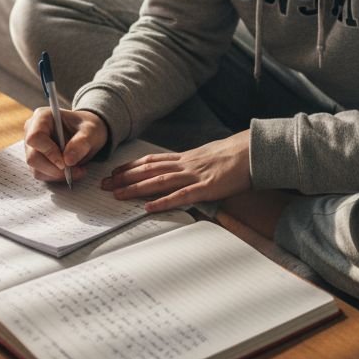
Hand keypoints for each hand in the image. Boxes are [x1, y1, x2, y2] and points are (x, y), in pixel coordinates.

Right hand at [23, 108, 108, 181]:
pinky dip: (56, 176)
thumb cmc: (87, 127)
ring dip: (57, 175)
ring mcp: (32, 147)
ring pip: (36, 169)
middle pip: (33, 157)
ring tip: (78, 170)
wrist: (87, 133)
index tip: (65, 163)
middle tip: (75, 171)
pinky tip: (71, 171)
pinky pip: (41, 174)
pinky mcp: (36, 160)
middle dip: (54, 169)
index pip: (35, 138)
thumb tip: (68, 160)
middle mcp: (32, 131)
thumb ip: (81, 142)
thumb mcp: (91, 131)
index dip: (48, 152)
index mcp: (42, 117)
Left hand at [101, 131, 251, 211]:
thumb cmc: (234, 156)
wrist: (254, 150)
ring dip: (136, 188)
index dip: (131, 166)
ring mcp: (195, 176)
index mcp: (185, 158)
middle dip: (124, 178)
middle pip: (148, 170)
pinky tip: (149, 208)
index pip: (152, 161)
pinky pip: (181, 196)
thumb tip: (181, 173)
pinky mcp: (207, 188)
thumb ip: (193, 165)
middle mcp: (185, 164)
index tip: (114, 171)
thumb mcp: (208, 157)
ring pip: (159, 182)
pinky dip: (163, 202)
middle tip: (104, 185)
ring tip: (117, 194)